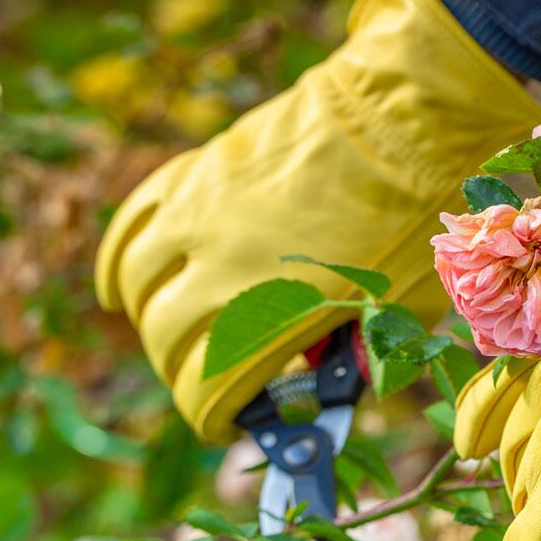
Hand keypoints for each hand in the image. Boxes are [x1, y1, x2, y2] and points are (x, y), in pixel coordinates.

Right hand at [95, 0, 540, 442]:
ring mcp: (201, 214)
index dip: (213, 416)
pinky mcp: (199, 172)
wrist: (410, 117)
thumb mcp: (403, 307)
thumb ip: (362, 356)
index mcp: (276, 312)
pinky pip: (135, 221)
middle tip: (211, 381)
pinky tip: (122, 285)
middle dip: (182, 373)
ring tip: (170, 335)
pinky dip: (120, 259)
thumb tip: (335, 389)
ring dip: (147, 318)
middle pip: (166, 341)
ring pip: (137, 282)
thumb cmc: (420, 217)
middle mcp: (222, 266)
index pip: (209, 388)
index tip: (226, 423)